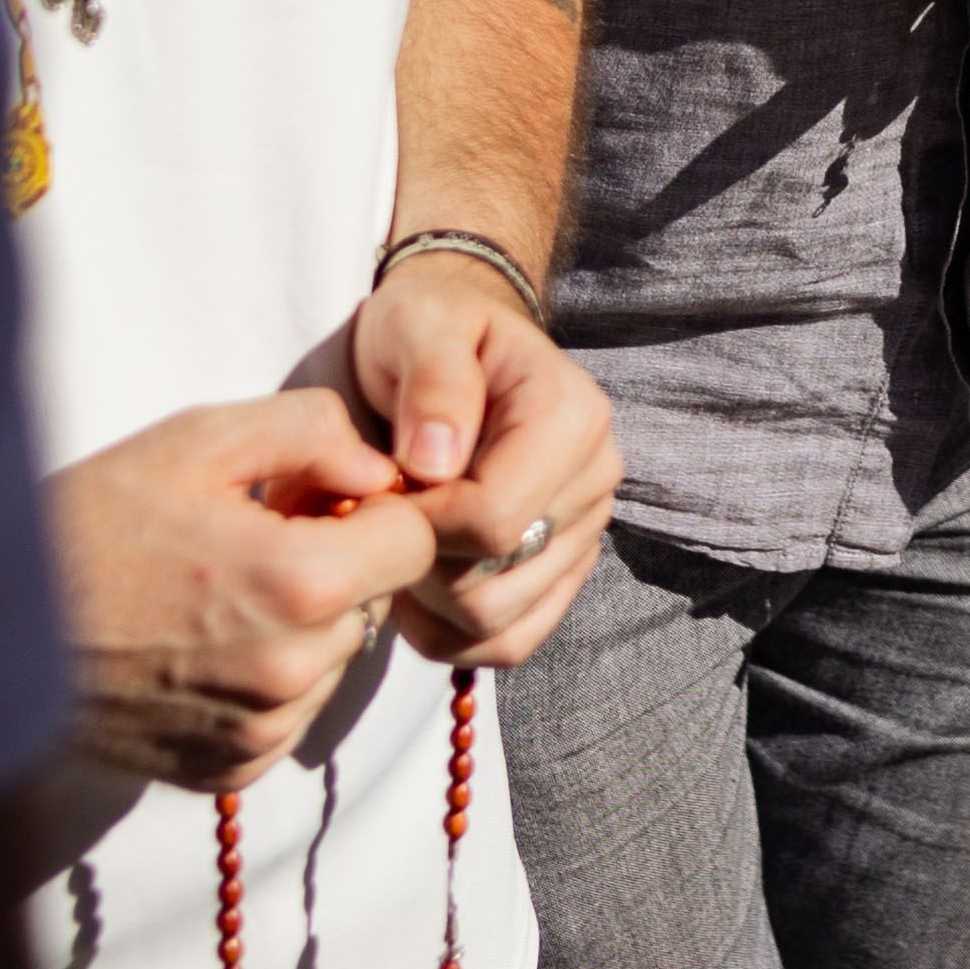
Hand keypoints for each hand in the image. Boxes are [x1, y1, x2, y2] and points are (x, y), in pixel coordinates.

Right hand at [46, 391, 442, 793]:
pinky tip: (198, 643)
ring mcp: (262, 732)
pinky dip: (264, 677)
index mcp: (300, 584)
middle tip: (252, 536)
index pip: (415, 538)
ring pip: (335, 657)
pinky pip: (289, 711)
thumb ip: (315, 431)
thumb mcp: (201, 437)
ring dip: (302, 624)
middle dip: (337, 562)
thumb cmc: (94, 518)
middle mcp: (293, 672)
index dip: (374, 505)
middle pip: (376, 599)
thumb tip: (381, 466)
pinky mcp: (230, 772)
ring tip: (215, 591)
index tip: (318, 495)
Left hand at [342, 252, 623, 667]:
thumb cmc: (424, 332)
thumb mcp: (415, 325)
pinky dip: (450, 634)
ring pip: (499, 625)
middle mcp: (595, 478)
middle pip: (495, 583)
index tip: (373, 491)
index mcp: (572, 414)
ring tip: (390, 546)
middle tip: (374, 518)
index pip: (494, 518)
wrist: (440, 348)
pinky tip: (415, 586)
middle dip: (417, 565)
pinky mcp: (562, 573)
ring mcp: (584, 532)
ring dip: (427, 604)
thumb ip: (432, 380)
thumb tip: (437, 459)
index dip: (417, 524)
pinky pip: (510, 643)